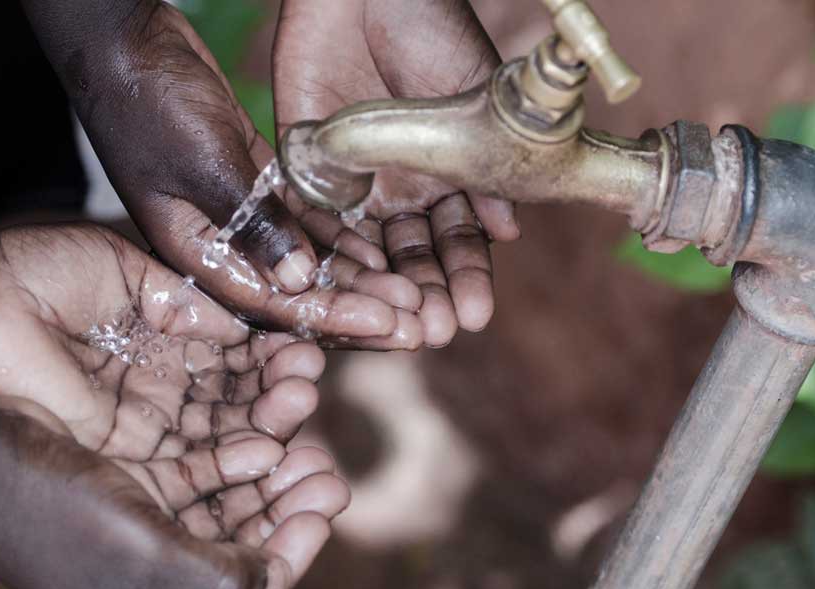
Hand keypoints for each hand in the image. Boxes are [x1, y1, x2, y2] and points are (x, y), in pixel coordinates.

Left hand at [0, 223, 334, 453]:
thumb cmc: (33, 273)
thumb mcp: (127, 270)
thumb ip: (187, 299)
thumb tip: (243, 318)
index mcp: (163, 333)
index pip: (234, 351)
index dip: (272, 349)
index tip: (310, 338)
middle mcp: (160, 382)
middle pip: (236, 396)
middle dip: (279, 388)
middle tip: (312, 375)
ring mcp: (143, 419)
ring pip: (221, 431)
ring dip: (266, 421)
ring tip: (302, 400)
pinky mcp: (122, 453)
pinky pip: (188, 462)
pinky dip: (232, 457)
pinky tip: (271, 444)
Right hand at [0, 405, 349, 588]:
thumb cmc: (42, 506)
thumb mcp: (136, 550)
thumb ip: (210, 579)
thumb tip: (267, 580)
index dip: (289, 556)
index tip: (323, 508)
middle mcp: (145, 587)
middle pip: (239, 556)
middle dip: (286, 512)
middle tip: (328, 472)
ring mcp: (140, 537)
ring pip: (225, 514)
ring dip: (267, 482)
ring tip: (307, 444)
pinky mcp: (133, 493)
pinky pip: (198, 481)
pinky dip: (232, 461)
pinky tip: (263, 433)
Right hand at [21, 0, 422, 348]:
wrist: (124, 41)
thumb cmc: (148, 99)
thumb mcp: (204, 163)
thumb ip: (252, 222)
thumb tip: (300, 282)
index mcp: (192, 254)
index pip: (269, 304)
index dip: (331, 319)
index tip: (387, 325)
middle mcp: (216, 245)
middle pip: (291, 294)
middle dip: (353, 310)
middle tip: (414, 323)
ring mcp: (235, 216)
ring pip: (302, 261)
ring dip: (354, 279)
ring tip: (411, 295)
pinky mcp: (251, 184)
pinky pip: (302, 223)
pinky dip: (338, 239)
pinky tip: (381, 252)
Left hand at [273, 0, 520, 346]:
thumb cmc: (431, 31)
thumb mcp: (471, 101)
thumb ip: (484, 169)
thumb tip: (509, 233)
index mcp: (447, 175)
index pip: (457, 242)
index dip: (465, 278)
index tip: (474, 314)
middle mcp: (400, 187)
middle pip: (410, 256)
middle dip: (424, 295)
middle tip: (435, 332)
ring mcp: (353, 180)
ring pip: (365, 250)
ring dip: (379, 287)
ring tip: (392, 322)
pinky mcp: (305, 165)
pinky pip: (313, 219)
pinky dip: (326, 251)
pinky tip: (340, 281)